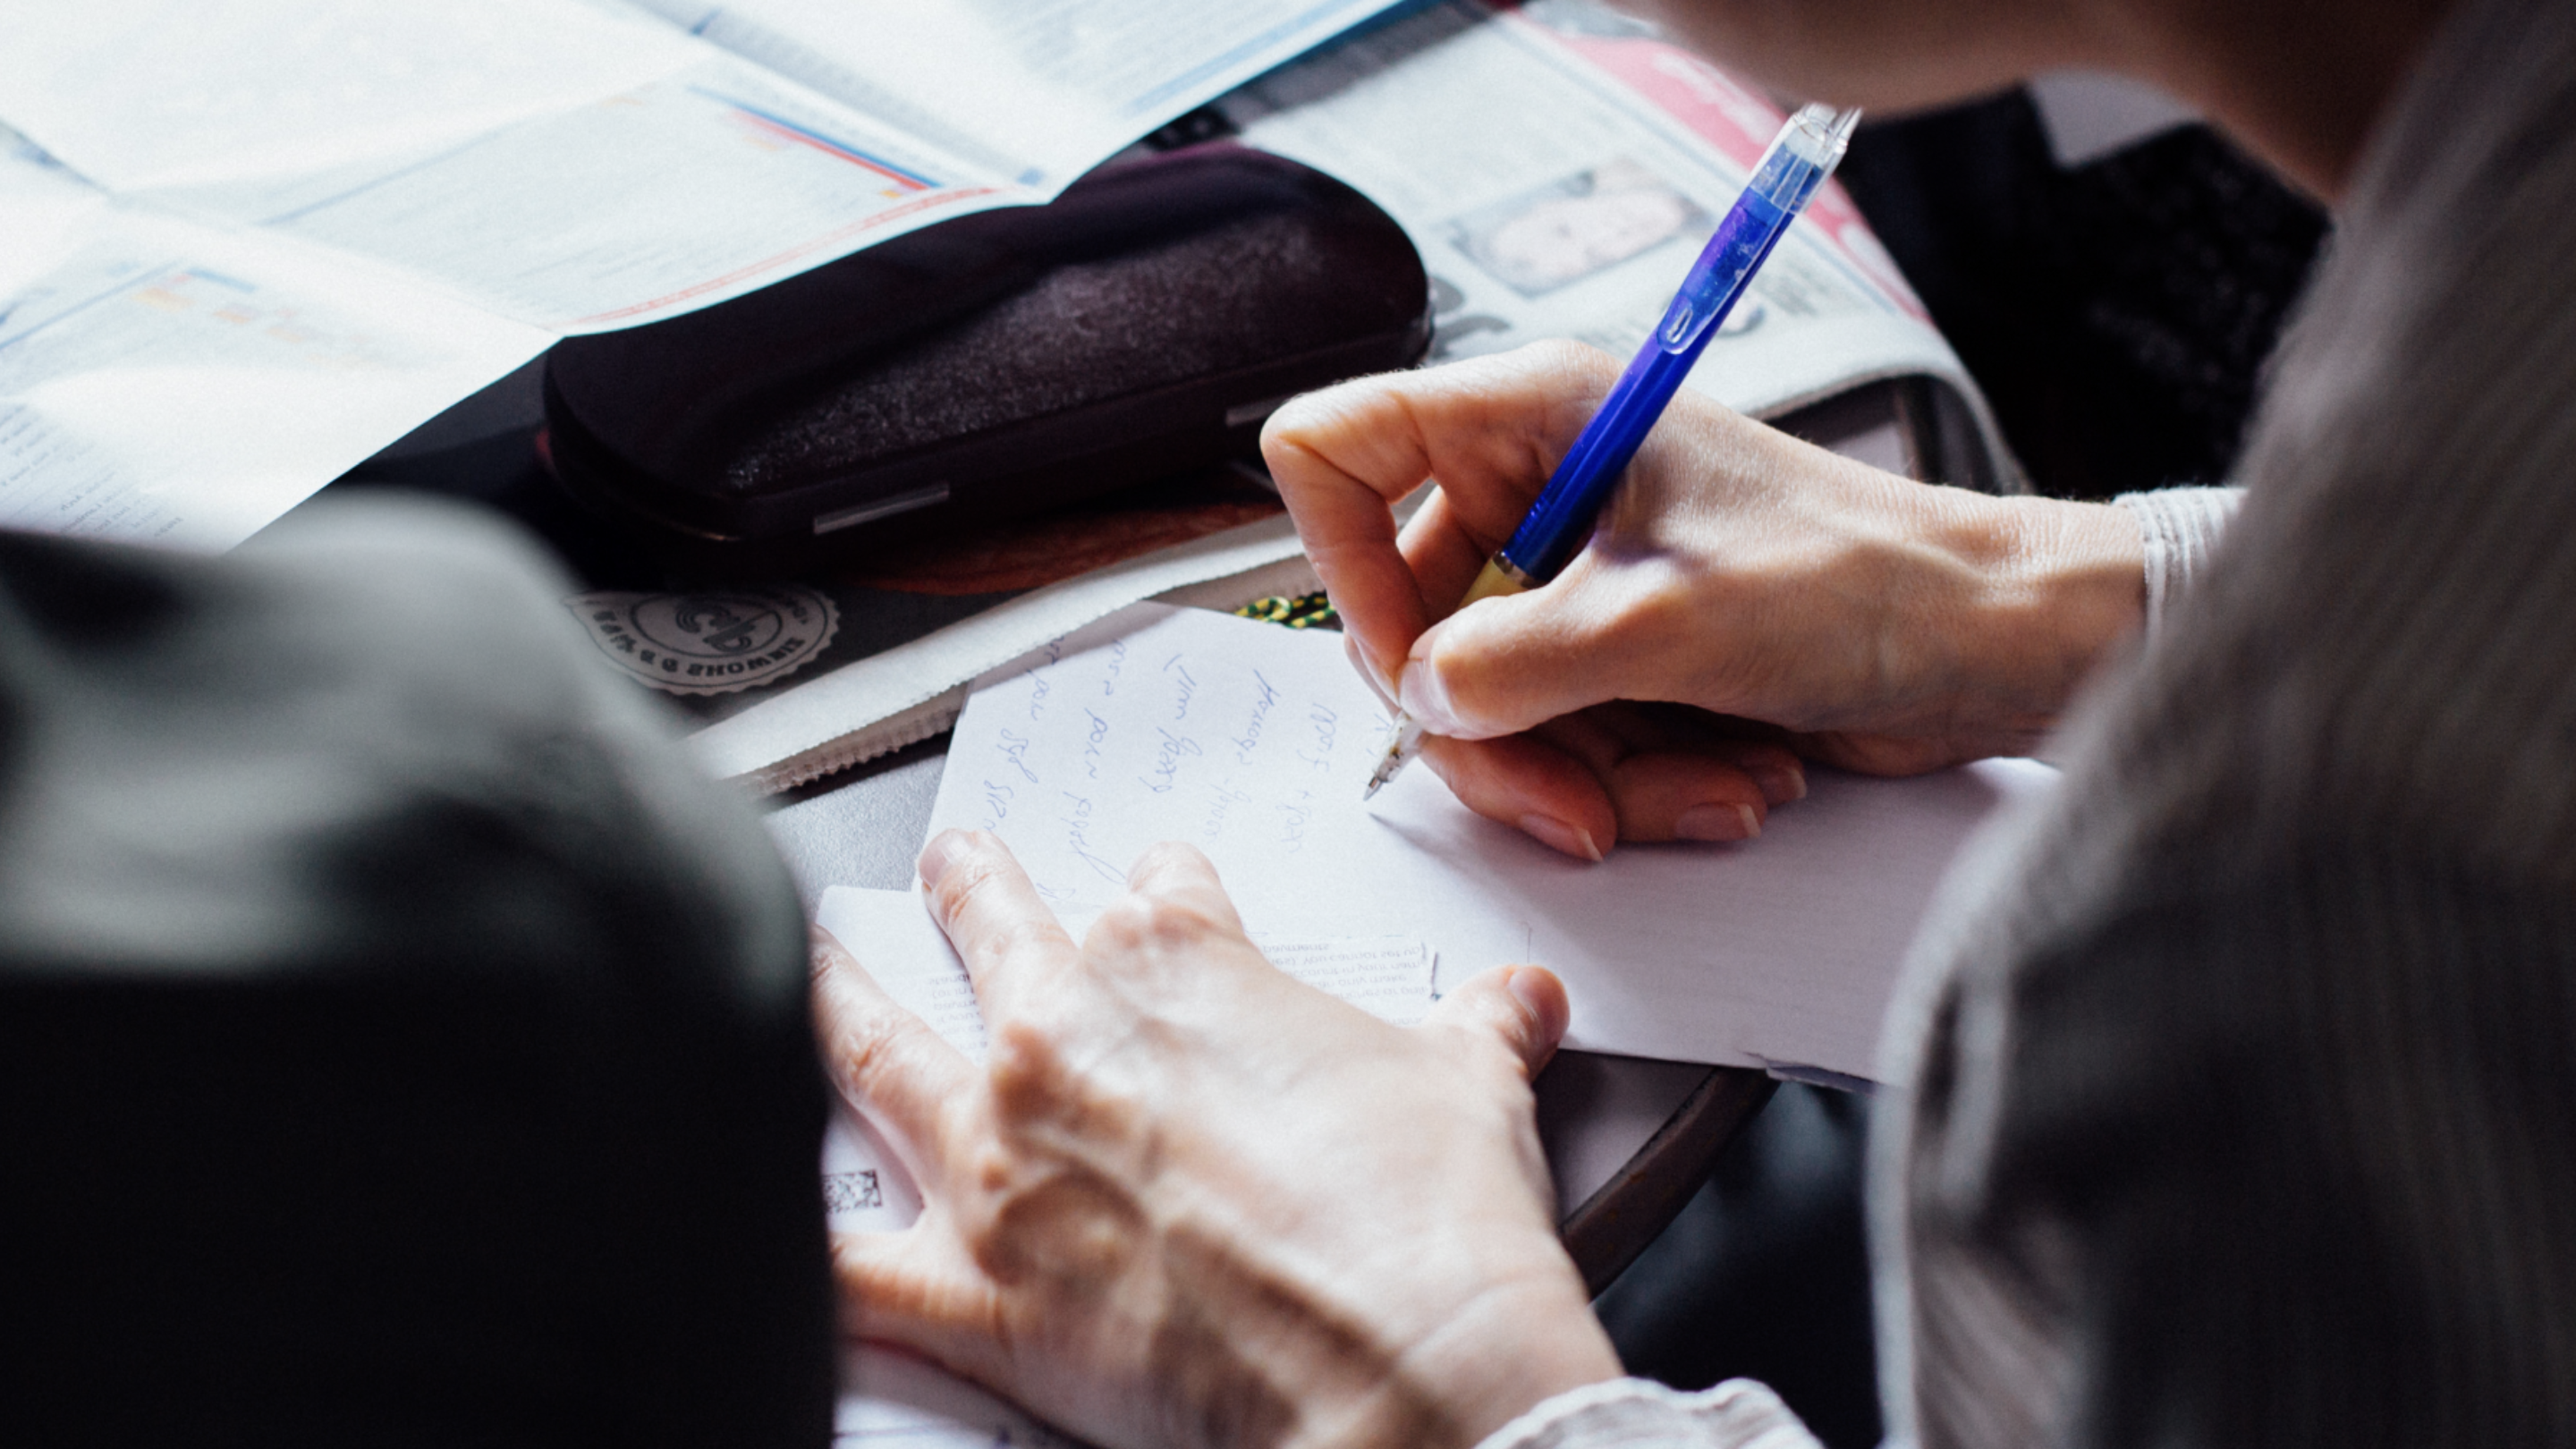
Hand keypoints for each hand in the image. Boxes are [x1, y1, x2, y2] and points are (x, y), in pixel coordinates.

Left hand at [813, 830, 1621, 1448]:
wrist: (1398, 1368)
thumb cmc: (1427, 1222)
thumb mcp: (1473, 1088)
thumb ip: (1479, 1027)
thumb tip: (1522, 999)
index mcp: (1183, 968)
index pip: (1159, 890)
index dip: (1159, 890)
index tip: (1155, 892)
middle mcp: (1064, 1037)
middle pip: (991, 927)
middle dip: (970, 888)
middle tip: (955, 866)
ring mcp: (998, 1159)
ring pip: (871, 1049)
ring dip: (831, 1000)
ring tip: (804, 965)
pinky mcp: (965, 1288)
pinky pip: (842, 1268)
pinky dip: (791, 1251)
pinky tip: (746, 1228)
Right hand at [1262, 341, 2143, 857]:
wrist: (1997, 646)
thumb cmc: (1871, 581)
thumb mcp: (1671, 622)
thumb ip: (1518, 661)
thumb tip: (1423, 696)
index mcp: (1535, 418)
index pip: (1343, 449)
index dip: (1342, 561)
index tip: (1412, 659)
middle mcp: (1540, 492)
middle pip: (1414, 625)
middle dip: (1500, 737)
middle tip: (1575, 803)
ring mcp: (1580, 582)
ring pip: (1491, 707)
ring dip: (1593, 777)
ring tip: (1710, 782)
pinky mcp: (1622, 657)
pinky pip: (1563, 743)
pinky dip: (1639, 784)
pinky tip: (1734, 779)